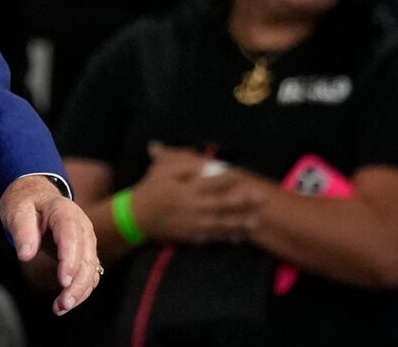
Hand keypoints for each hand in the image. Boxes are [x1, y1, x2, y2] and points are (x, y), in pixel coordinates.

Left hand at [0, 175, 101, 315]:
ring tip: (60, 308)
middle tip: (62, 304)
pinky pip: (89, 274)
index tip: (63, 282)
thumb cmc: (25, 202)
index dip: (70, 260)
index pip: (72, 236)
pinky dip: (81, 290)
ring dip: (80, 291)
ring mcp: (86, 240)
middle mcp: (82, 226)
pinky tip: (66, 302)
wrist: (34, 195)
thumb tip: (26, 255)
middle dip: (77, 283)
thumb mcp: (17, 210)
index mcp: (64, 212)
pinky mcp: (85, 252)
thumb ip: (22, 231)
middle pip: (87, 258)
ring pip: (92, 270)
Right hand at [131, 143, 263, 244]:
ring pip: (221, 223)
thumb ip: (181, 163)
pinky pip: (213, 237)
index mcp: (186, 189)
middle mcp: (193, 207)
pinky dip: (227, 237)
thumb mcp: (161, 171)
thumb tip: (202, 160)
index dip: (227, 178)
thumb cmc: (150, 190)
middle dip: (243, 201)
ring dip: (240, 222)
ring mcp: (194, 224)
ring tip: (257, 221)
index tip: (241, 174)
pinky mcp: (192, 236)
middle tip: (261, 198)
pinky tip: (240, 237)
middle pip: (222, 204)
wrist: (136, 217)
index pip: (211, 182)